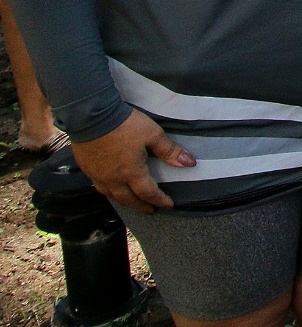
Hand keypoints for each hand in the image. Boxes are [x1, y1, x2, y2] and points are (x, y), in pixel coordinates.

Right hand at [70, 108, 195, 213]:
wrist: (91, 116)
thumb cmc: (125, 125)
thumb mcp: (152, 134)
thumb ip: (170, 151)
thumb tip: (190, 163)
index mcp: (131, 173)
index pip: (149, 193)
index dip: (160, 200)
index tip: (169, 205)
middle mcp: (113, 179)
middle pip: (129, 200)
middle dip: (142, 206)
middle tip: (151, 209)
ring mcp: (97, 175)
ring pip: (112, 195)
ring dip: (125, 201)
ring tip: (132, 201)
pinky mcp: (87, 168)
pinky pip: (99, 187)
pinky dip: (109, 192)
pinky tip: (111, 187)